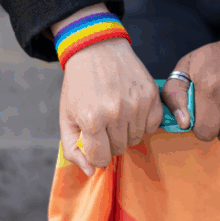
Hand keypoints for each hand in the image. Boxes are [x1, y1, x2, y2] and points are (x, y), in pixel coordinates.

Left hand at [53, 5, 162, 175]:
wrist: (97, 49)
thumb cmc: (79, 84)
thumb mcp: (66, 116)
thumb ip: (72, 148)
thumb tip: (90, 171)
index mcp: (92, 119)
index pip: (101, 159)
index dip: (96, 152)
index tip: (94, 140)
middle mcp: (116, 113)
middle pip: (120, 150)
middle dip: (110, 141)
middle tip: (104, 122)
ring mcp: (137, 104)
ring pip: (136, 139)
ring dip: (126, 131)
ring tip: (117, 112)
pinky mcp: (152, 96)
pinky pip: (152, 126)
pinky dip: (143, 122)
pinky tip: (131, 108)